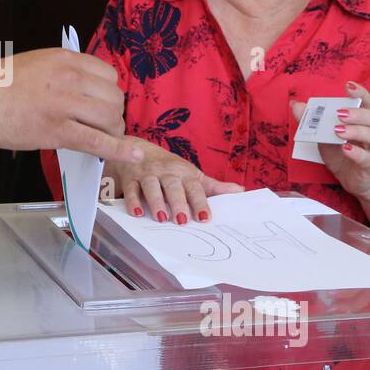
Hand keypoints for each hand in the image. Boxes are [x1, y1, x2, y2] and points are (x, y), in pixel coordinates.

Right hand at [0, 48, 143, 166]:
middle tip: (99, 127)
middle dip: (112, 115)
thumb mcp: (36, 64)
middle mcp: (70, 77)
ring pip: (110, 118)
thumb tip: (80, 91)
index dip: (109, 94)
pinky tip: (133, 154)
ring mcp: (64, 104)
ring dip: (111, 132)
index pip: (108, 75)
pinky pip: (98, 140)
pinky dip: (120, 149)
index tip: (101, 106)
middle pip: (114, 98)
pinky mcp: (56, 129)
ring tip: (99, 138)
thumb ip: (61, 74)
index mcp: (66, 59)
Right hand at [111, 135, 243, 222]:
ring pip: (151, 187)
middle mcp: (166, 172)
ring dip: (156, 202)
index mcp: (184, 173)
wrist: (135, 149)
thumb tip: (240, 191)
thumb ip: (213, 186)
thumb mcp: (191, 174)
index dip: (200, 202)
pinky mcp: (130, 179)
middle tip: (182, 220)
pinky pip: (130, 189)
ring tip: (161, 218)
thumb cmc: (169, 168)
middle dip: (178, 202)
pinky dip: (132, 201)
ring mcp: (147, 174)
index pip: (194, 188)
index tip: (205, 218)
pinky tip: (136, 213)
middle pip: (173, 186)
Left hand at [291, 80, 369, 197]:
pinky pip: (367, 157)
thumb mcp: (324, 136)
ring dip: (356, 131)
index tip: (348, 85)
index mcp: (362, 121)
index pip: (367, 102)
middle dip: (357, 114)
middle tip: (339, 113)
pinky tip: (345, 149)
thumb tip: (295, 104)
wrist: (354, 179)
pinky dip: (356, 153)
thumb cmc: (341, 152)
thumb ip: (311, 120)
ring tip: (338, 131)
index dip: (360, 93)